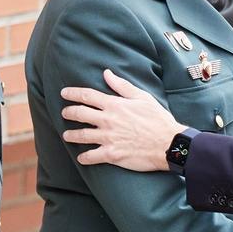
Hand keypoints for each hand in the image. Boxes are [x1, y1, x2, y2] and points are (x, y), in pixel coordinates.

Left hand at [59, 69, 182, 170]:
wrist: (168, 143)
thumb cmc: (158, 119)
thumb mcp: (143, 97)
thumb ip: (122, 86)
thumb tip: (106, 73)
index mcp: (114, 105)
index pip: (87, 96)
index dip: (73, 93)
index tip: (64, 93)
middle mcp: (108, 121)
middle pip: (80, 114)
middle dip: (69, 112)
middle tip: (64, 113)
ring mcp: (108, 138)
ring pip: (82, 135)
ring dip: (71, 135)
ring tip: (66, 135)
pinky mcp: (111, 154)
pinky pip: (91, 156)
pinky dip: (84, 157)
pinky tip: (81, 158)